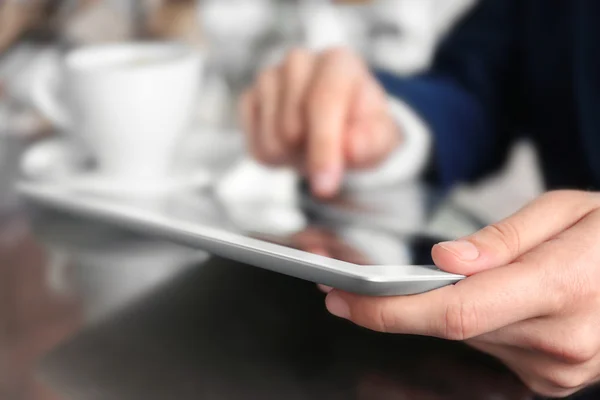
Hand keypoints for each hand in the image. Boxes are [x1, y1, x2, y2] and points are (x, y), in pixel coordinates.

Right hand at [240, 48, 400, 197]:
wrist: (339, 125)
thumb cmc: (362, 129)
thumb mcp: (381, 139)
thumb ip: (372, 142)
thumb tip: (351, 148)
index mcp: (338, 63)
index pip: (322, 102)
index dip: (324, 146)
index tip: (326, 184)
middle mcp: (299, 62)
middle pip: (291, 128)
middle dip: (310, 155)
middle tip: (329, 153)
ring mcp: (269, 78)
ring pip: (271, 141)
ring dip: (293, 158)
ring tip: (311, 147)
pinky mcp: (249, 98)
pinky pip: (253, 144)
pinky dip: (274, 159)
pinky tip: (291, 146)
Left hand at [324, 190, 599, 396]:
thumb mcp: (566, 210)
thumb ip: (503, 238)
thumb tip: (445, 260)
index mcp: (562, 286)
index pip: (454, 310)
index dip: (389, 310)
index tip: (344, 300)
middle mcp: (561, 340)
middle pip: (452, 326)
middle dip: (400, 306)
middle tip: (359, 286)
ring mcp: (560, 369)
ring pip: (469, 338)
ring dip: (444, 310)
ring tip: (441, 281)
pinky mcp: (555, 379)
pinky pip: (492, 348)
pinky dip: (475, 323)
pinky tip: (484, 299)